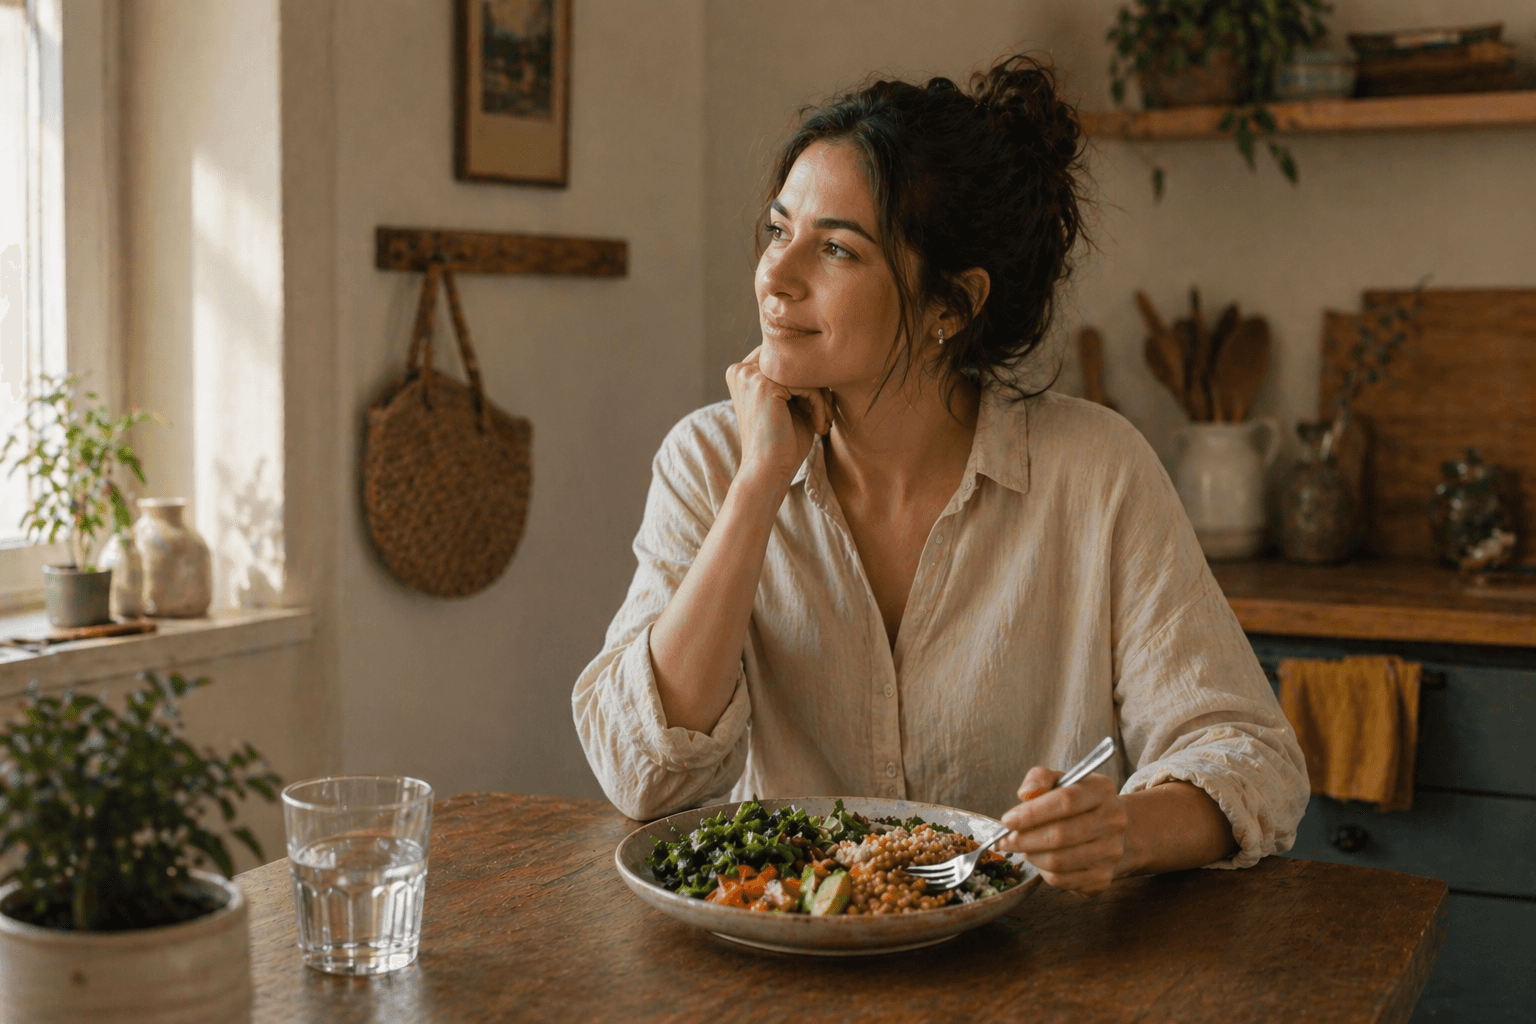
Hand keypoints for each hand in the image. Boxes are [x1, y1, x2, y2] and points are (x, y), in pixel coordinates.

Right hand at [725, 346, 832, 492]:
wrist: (768, 471)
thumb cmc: (782, 443)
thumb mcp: (789, 404)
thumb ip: (797, 380)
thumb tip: (823, 359)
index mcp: (741, 373)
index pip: (785, 359)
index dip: (807, 380)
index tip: (820, 406)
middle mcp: (740, 370)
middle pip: (794, 361)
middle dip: (816, 386)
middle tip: (825, 414)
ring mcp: (749, 375)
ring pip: (802, 372)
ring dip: (821, 397)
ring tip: (823, 422)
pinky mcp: (763, 384)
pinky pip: (806, 384)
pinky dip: (820, 404)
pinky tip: (819, 426)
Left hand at [997, 767, 1128, 896]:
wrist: (1110, 830)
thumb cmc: (1077, 803)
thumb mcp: (1061, 780)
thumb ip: (1040, 778)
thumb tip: (1025, 793)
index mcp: (1102, 790)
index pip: (1066, 801)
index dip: (1032, 812)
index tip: (1008, 820)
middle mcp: (1113, 822)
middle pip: (1060, 835)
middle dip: (1024, 839)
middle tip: (1005, 839)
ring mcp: (1110, 853)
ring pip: (1058, 862)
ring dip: (1031, 855)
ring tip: (1022, 847)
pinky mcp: (1102, 878)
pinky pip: (1061, 880)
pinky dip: (1042, 871)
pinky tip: (1039, 858)